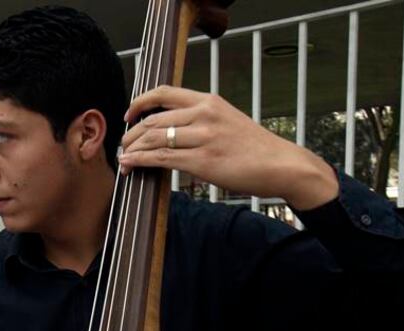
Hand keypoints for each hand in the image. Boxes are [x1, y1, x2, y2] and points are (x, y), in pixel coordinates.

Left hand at [119, 86, 338, 209]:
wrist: (280, 164)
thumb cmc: (253, 147)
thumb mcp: (226, 119)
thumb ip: (200, 118)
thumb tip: (170, 127)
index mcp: (209, 101)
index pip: (164, 93)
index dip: (139, 102)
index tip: (128, 115)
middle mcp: (204, 114)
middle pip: (153, 119)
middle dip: (131, 134)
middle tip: (123, 144)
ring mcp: (204, 138)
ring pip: (154, 139)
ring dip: (132, 149)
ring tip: (124, 158)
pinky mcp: (204, 161)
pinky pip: (163, 159)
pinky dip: (141, 161)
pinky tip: (132, 164)